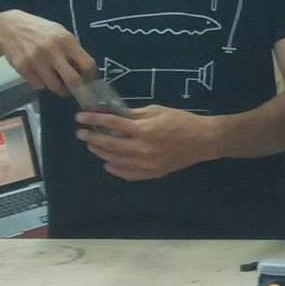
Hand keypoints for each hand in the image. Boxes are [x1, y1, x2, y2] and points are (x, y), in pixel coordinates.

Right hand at [0, 10, 95, 95]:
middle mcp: (53, 50)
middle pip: (73, 80)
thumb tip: (85, 71)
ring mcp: (37, 60)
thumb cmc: (39, 31)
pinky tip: (38, 74)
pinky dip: (40, 83)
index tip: (90, 82)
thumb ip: (72, 49)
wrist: (9, 28)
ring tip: (55, 81)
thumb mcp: (59, 33)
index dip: (91, 77)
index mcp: (66, 40)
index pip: (87, 64)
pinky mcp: (23, 68)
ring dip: (57, 87)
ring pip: (54, 86)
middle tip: (75, 90)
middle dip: (76, 89)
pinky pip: (38, 85)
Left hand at [75, 105, 222, 181]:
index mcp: (144, 130)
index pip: (112, 124)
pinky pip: (128, 174)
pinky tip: (107, 163)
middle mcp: (143, 149)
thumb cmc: (182, 121)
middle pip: (109, 144)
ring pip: (115, 160)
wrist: (204, 141)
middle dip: (92, 137)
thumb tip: (113, 114)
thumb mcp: (157, 110)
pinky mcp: (152, 173)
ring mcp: (147, 164)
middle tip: (81, 132)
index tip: (80, 117)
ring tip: (91, 145)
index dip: (94, 119)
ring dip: (100, 152)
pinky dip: (115, 170)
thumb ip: (134, 114)